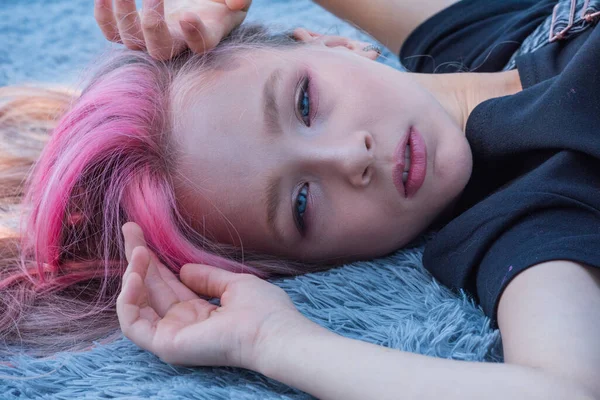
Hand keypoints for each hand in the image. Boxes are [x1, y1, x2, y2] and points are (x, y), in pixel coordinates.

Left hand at [94, 0, 251, 59]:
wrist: (195, 2)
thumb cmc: (218, 0)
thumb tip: (235, 3)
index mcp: (205, 34)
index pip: (201, 46)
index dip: (195, 36)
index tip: (189, 16)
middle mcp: (177, 43)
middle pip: (160, 51)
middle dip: (154, 26)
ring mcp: (151, 39)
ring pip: (131, 41)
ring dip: (124, 14)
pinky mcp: (131, 29)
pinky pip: (112, 33)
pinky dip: (104, 16)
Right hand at [116, 222, 307, 368]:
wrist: (271, 332)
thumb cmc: (262, 309)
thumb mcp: (233, 283)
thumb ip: (208, 276)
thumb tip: (184, 268)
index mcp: (200, 312)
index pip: (168, 284)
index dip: (156, 260)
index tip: (144, 232)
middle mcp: (182, 323)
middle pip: (151, 288)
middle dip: (138, 258)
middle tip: (130, 228)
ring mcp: (172, 335)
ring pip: (138, 304)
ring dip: (134, 274)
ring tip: (139, 251)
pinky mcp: (165, 344)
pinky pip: (133, 324)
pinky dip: (128, 299)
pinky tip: (136, 275)